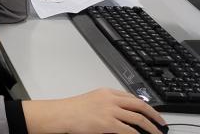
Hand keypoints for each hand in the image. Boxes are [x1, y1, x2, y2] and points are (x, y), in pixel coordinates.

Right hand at [25, 89, 164, 133]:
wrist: (61, 114)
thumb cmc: (71, 109)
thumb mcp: (91, 100)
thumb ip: (107, 103)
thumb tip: (121, 113)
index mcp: (106, 92)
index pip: (132, 96)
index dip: (144, 105)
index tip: (150, 111)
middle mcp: (111, 99)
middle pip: (140, 104)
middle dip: (154, 114)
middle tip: (161, 122)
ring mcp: (110, 111)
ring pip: (139, 118)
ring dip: (151, 127)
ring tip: (157, 133)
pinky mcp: (108, 123)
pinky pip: (129, 130)